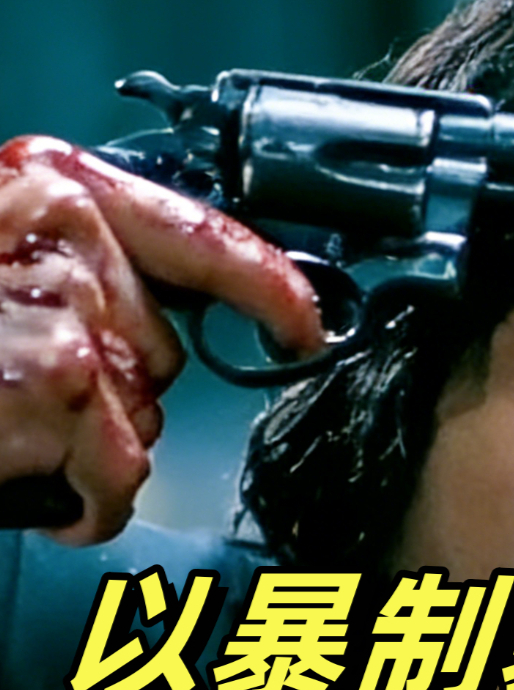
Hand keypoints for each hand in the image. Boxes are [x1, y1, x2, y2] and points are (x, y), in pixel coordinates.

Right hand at [0, 136, 324, 543]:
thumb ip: (81, 265)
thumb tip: (189, 308)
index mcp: (47, 185)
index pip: (199, 230)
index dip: (269, 285)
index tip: (308, 325)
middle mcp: (59, 233)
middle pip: (164, 349)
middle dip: (111, 391)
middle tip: (14, 391)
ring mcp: (61, 311)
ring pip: (143, 416)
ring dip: (87, 447)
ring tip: (1, 427)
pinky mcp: (57, 386)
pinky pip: (119, 473)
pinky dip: (80, 504)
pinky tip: (16, 478)